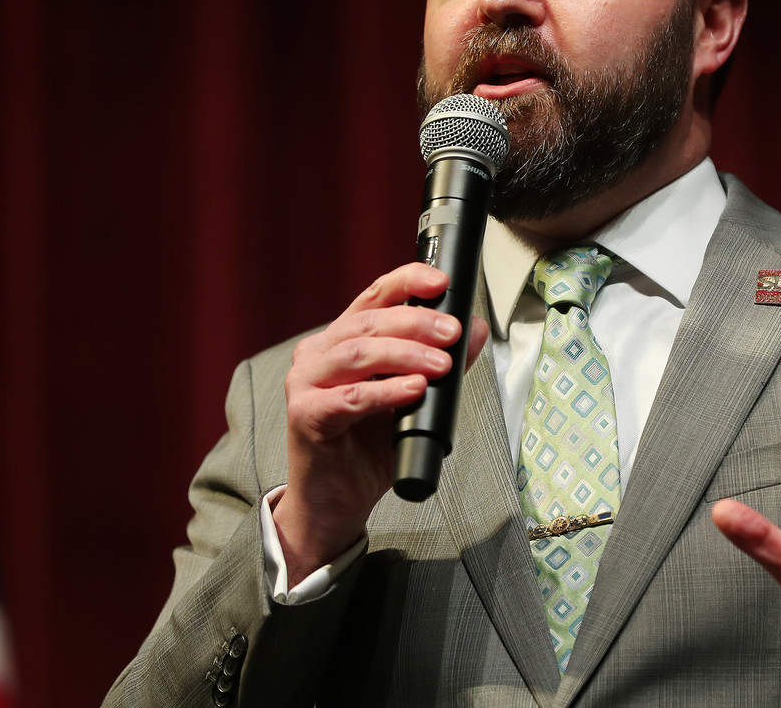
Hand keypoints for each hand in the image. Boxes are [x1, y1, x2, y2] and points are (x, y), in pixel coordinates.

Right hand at [272, 263, 488, 584]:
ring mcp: (305, 383)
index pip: (374, 296)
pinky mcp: (305, 416)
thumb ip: (441, 363)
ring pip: (358, 355)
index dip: (408, 281)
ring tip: (441, 365)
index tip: (442, 281)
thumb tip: (476, 330)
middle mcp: (319, 353)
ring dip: (406, 355)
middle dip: (417, 322)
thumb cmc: (368, 445)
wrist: (337, 499)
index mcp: (342, 339)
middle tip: (453, 332)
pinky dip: (386, 392)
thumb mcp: (414, 398)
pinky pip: (349, 398)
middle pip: (369, 323)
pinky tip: (414, 390)